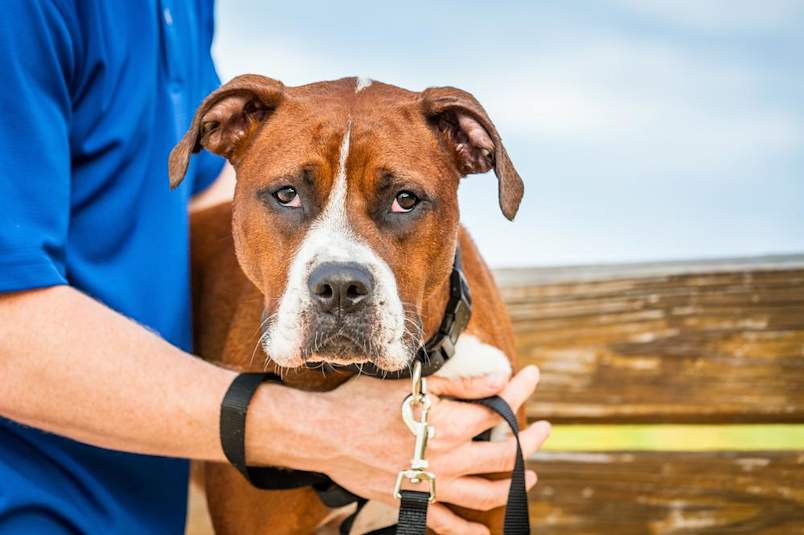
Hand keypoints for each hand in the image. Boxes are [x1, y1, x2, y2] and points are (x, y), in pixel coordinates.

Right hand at [312, 366, 548, 534]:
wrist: (327, 435)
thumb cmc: (366, 402)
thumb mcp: (415, 383)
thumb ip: (463, 384)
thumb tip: (502, 379)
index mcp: (451, 426)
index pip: (501, 410)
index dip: (522, 390)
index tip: (532, 376)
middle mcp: (448, 460)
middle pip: (506, 456)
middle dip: (531, 440)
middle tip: (545, 429)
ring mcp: (433, 486)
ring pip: (488, 494)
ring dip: (515, 486)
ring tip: (530, 477)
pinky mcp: (414, 502)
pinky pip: (449, 525)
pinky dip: (471, 532)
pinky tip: (485, 532)